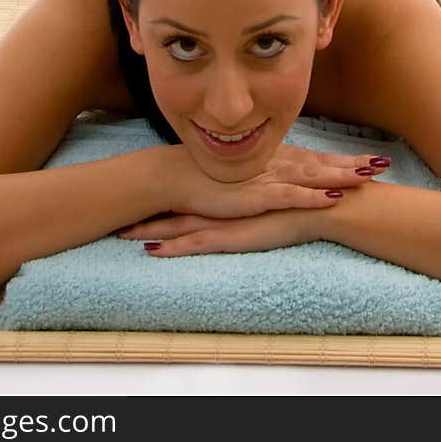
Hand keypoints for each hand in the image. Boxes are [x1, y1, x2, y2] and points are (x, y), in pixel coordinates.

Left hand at [116, 206, 325, 256]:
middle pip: (176, 207)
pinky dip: (174, 249)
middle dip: (146, 213)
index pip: (191, 193)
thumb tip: (254, 189)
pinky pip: (197, 244)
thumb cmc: (306, 194)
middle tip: (118, 217)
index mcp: (231, 192)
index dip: (165, 197)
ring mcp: (226, 219)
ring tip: (122, 234)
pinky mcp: (234, 235)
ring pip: (179, 226)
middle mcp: (222, 202)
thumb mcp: (278, 188)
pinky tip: (153, 253)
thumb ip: (263, 188)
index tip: (140, 198)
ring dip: (151, 231)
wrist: (323, 201)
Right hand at [168, 141, 386, 220]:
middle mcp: (276, 165)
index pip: (318, 159)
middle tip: (383, 165)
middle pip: (322, 164)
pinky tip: (331, 197)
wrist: (180, 177)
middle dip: (353, 164)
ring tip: (367, 177)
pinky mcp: (255, 195)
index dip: (345, 159)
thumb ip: (268, 177)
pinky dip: (311, 196)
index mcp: (276, 160)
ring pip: (311, 177)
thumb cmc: (212, 179)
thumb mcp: (247, 176)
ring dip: (340, 176)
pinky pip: (289, 196)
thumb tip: (287, 179)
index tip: (373, 158)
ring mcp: (267, 179)